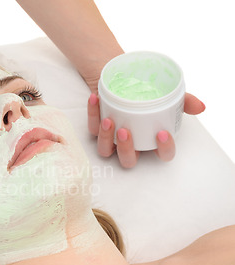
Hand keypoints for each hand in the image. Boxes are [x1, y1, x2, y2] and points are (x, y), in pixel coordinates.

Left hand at [87, 92, 204, 167]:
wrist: (123, 77)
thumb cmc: (146, 91)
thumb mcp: (165, 94)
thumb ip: (183, 101)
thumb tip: (200, 106)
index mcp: (151, 141)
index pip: (163, 155)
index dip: (164, 150)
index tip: (162, 133)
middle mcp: (131, 144)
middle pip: (129, 160)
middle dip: (127, 149)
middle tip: (125, 131)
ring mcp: (111, 138)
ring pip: (105, 151)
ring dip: (105, 138)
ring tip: (109, 120)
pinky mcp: (95, 127)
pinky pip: (91, 128)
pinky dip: (92, 114)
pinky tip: (95, 99)